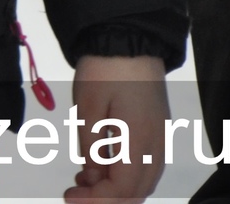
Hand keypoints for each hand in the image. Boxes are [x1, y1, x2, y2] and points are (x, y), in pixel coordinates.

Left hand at [66, 55, 169, 203]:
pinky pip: (145, 167)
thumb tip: (92, 176)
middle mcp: (156, 146)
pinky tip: (99, 168)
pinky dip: (124, 176)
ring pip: (143, 182)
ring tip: (82, 181)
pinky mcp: (156, 133)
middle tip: (73, 192)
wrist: (128, 41)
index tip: (69, 197)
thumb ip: (91, 146)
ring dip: (115, 189)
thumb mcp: (87, 107)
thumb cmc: (104, 70)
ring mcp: (160, 140)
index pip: (123, 188)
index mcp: (138, 139)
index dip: (97, 200)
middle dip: (105, 199)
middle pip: (137, 191)